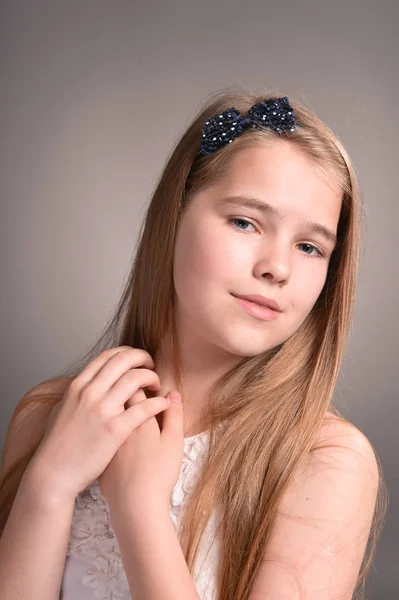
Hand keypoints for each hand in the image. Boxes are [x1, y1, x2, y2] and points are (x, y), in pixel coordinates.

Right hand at [27, 346, 171, 502]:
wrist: (54, 473)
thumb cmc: (57, 445)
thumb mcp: (63, 408)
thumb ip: (79, 393)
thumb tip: (91, 383)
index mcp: (78, 386)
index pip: (108, 356)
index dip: (127, 352)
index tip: (136, 359)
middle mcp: (90, 392)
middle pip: (124, 360)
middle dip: (142, 357)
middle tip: (151, 364)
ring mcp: (103, 410)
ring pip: (136, 378)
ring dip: (151, 377)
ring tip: (156, 385)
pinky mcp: (115, 429)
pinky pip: (144, 408)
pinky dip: (158, 403)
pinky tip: (163, 404)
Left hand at [98, 387, 183, 513]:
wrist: (133, 507)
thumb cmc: (158, 473)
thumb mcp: (173, 442)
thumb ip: (174, 415)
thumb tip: (173, 394)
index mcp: (134, 416)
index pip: (133, 384)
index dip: (141, 379)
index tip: (148, 383)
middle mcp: (113, 422)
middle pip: (113, 392)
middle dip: (123, 384)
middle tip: (135, 387)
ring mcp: (102, 439)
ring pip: (103, 412)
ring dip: (112, 404)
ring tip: (124, 408)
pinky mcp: (97, 454)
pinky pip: (97, 433)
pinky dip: (103, 427)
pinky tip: (112, 434)